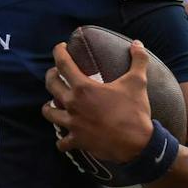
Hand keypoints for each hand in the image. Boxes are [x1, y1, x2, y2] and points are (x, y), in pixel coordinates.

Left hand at [42, 40, 153, 163]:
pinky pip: (62, 142)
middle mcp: (73, 104)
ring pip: (49, 113)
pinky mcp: (77, 141)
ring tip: (53, 103)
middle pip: (51, 85)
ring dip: (49, 106)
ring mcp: (72, 124)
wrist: (136, 144)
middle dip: (51, 76)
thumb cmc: (134, 112)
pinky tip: (64, 137)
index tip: (60, 47)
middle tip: (56, 73)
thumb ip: (138, 60)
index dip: (59, 52)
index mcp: (84, 87)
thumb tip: (138, 43)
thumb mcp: (137, 82)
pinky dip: (62, 140)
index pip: (63, 64)